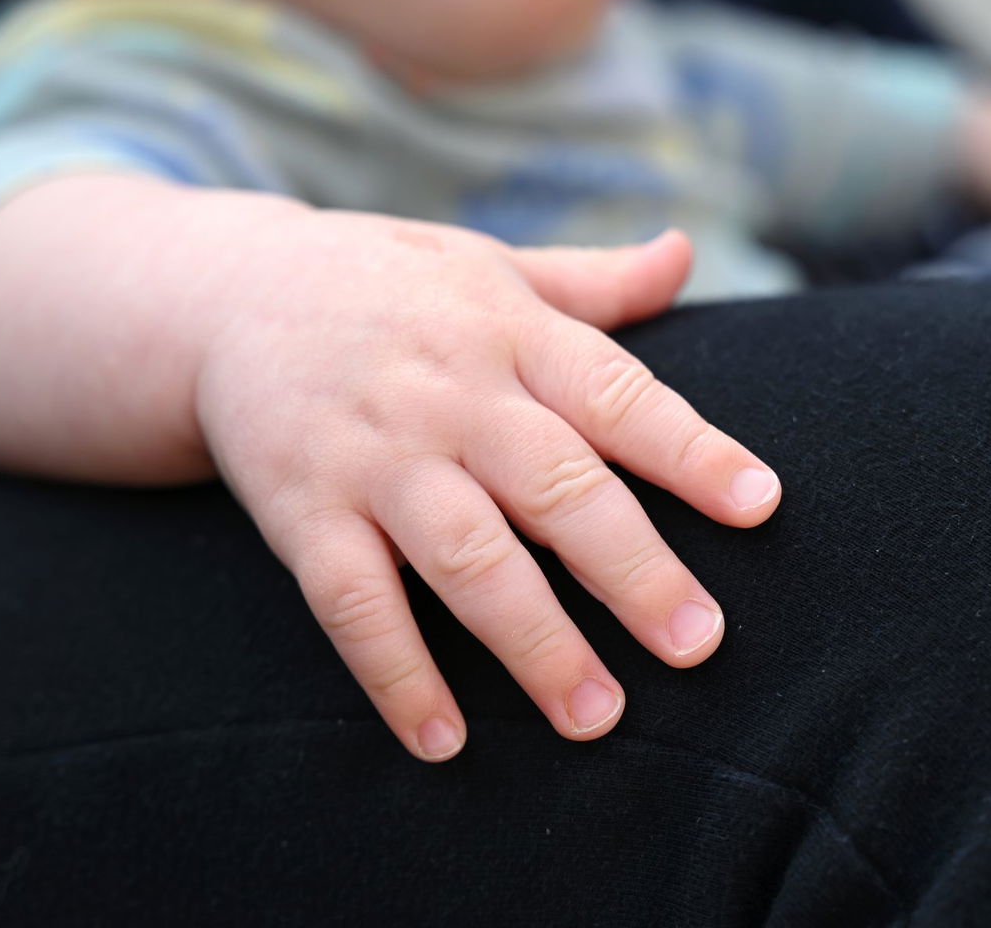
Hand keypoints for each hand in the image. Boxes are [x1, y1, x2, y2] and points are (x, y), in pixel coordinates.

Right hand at [193, 208, 780, 760]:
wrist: (230, 293)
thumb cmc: (390, 289)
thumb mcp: (488, 266)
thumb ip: (591, 283)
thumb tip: (684, 252)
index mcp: (511, 335)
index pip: (618, 394)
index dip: (692, 450)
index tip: (760, 506)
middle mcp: (450, 396)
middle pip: (556, 488)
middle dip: (632, 570)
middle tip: (697, 643)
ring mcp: (373, 457)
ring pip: (465, 559)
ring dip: (534, 642)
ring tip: (598, 717)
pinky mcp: (301, 510)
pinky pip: (352, 603)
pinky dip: (396, 673)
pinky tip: (443, 738)